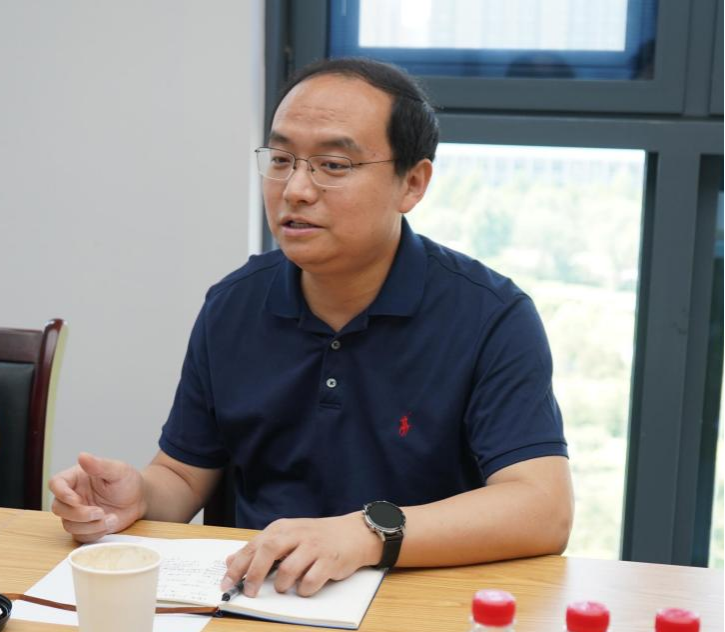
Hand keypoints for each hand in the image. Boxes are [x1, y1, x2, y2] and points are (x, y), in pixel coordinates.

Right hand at [48, 452, 145, 542]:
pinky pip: (80, 536)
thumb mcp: (118, 470)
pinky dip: (95, 533)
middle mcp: (73, 495)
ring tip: (111, 518)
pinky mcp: (85, 527)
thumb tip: (82, 456)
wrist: (139, 499)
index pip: (56, 483)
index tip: (76, 500)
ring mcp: (78, 513)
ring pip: (69, 525)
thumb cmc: (127, 481)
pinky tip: (110, 523)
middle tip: (99, 512)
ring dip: (90, 525)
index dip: (61, 493)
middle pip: (58, 508)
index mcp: (76, 478)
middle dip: (78, 514)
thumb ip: (100, 465)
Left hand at [221, 512, 382, 597]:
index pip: (255, 545)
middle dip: (255, 574)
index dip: (238, 566)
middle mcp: (297, 534)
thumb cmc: (317, 537)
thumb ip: (260, 548)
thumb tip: (230, 560)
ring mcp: (314, 547)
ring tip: (284, 587)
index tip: (226, 583)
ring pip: (289, 569)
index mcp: (283, 528)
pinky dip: (304, 589)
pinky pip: (310, 581)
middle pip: (268, 551)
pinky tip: (305, 587)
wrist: (354, 533)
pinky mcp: (329, 560)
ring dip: (282, 584)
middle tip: (250, 592)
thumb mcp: (287, 536)